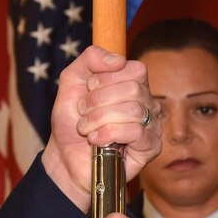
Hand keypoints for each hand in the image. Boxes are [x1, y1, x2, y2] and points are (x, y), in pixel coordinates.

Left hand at [40, 47, 160, 203]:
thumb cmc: (72, 121)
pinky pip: (135, 132)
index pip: (133, 69)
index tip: (88, 91)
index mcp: (133, 84)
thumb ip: (90, 59)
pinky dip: (108, 134)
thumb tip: (118, 60)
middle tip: (84, 113)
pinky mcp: (151, 147)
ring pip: (133, 110)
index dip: (105, 79)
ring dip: (99, 119)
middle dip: (98, 101)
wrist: (65, 158)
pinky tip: (97, 141)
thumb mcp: (71, 82)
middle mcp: (147, 103)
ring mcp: (152, 125)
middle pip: (132, 89)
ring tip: (86, 129)